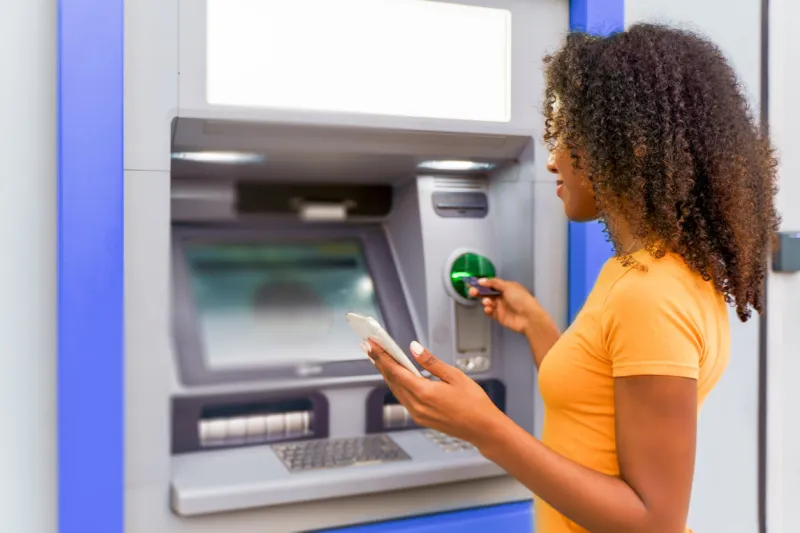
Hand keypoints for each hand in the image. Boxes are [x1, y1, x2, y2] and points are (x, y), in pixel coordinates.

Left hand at [362, 339, 501, 445]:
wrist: (483, 429)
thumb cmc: (474, 403)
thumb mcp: (455, 376)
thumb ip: (431, 362)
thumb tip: (414, 348)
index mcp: (424, 393)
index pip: (395, 371)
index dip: (382, 356)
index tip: (372, 345)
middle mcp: (417, 406)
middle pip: (392, 381)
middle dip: (380, 363)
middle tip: (370, 347)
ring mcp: (418, 414)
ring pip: (396, 390)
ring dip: (387, 374)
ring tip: (380, 359)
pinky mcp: (421, 419)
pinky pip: (404, 399)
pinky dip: (397, 385)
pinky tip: (397, 377)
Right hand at [469, 277, 539, 333]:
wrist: (528, 318)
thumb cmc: (521, 299)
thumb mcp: (508, 286)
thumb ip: (493, 282)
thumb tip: (481, 280)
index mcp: (507, 287)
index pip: (491, 284)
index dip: (482, 283)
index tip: (473, 283)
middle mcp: (503, 296)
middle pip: (487, 293)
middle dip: (479, 292)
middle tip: (472, 292)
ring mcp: (501, 306)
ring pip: (487, 302)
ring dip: (485, 301)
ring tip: (487, 302)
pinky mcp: (499, 316)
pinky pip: (489, 312)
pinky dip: (487, 310)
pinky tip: (489, 309)